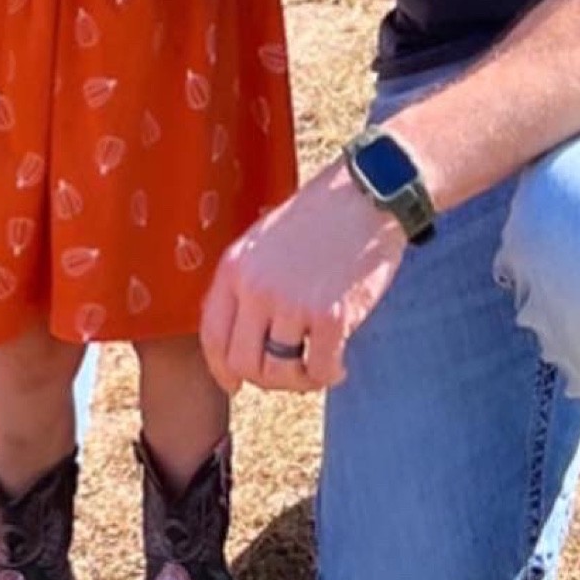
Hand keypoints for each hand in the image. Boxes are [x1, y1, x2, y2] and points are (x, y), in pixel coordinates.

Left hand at [199, 160, 407, 392]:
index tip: (233, 383)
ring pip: (280, 374)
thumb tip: (238, 339)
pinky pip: (319, 371)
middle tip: (289, 372)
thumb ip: (246, 284)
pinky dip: (329, 375)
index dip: (222, 369)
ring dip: (299, 380)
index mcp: (234, 267)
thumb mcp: (262, 242)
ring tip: (315, 366)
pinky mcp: (332, 316)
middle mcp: (257, 287)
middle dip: (264, 378)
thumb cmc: (318, 218)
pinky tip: (339, 363)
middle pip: (244, 363)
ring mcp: (293, 303)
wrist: (366, 196)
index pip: (212, 336)